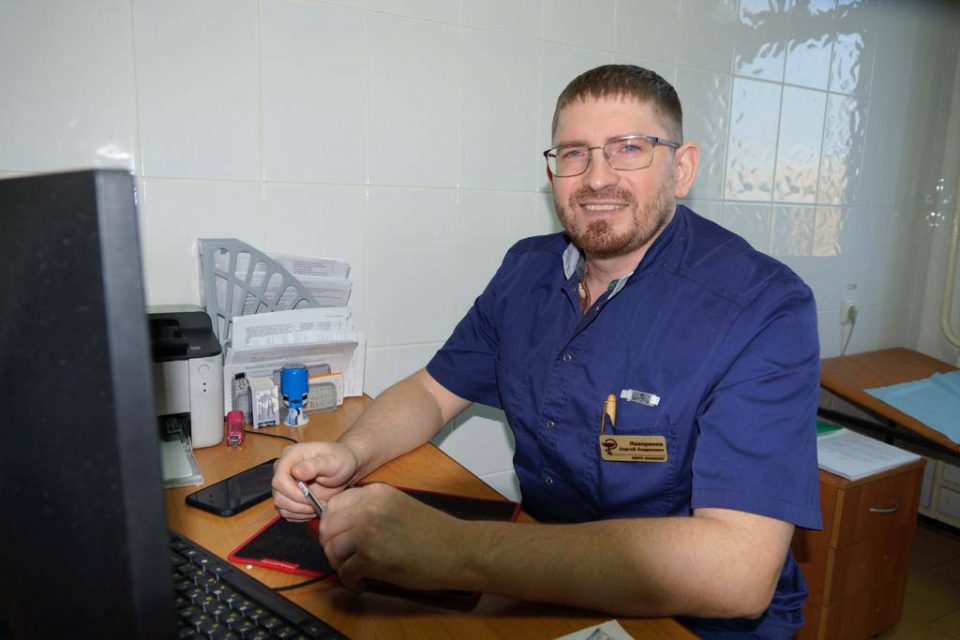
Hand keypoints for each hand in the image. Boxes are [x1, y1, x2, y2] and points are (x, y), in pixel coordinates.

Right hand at [272, 441, 358, 521]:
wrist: (345, 467)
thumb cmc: (341, 460)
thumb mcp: (333, 461)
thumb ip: (315, 465)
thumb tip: (296, 471)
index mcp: (291, 456)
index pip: (279, 479)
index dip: (292, 492)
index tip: (311, 497)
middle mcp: (283, 469)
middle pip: (279, 494)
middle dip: (299, 504)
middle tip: (319, 503)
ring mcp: (284, 483)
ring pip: (281, 505)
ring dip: (300, 510)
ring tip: (319, 505)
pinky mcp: (288, 495)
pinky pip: (287, 511)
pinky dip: (300, 514)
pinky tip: (314, 507)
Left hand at [319, 483, 462, 591]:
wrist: (457, 549)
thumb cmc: (433, 532)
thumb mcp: (399, 506)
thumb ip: (372, 509)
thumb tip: (345, 526)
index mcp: (376, 492)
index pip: (334, 504)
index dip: (332, 523)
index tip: (339, 536)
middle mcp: (368, 508)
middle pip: (328, 526)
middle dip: (330, 545)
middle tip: (343, 558)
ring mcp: (368, 531)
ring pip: (332, 549)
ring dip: (338, 564)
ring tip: (353, 571)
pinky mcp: (371, 557)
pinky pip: (345, 571)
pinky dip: (349, 581)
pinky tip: (361, 583)